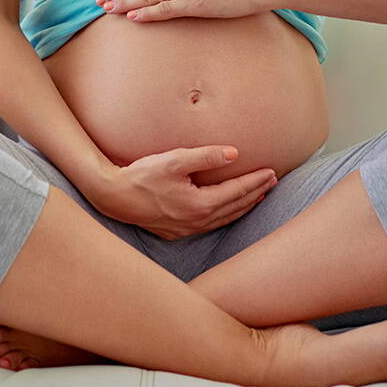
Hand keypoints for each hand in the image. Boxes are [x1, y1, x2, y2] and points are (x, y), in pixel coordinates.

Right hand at [92, 144, 277, 239]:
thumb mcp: (174, 160)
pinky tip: (227, 210)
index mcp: (200, 205)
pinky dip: (226, 215)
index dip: (256, 181)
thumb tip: (235, 154)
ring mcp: (187, 230)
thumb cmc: (142, 176)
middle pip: (235, 207)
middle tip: (273, 181)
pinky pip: (211, 225)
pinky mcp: (177, 232)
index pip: (237, 191)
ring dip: (243, 206)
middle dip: (256, 193)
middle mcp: (197, 221)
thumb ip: (206, 156)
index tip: (272, 172)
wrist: (114, 197)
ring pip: (225, 219)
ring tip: (258, 196)